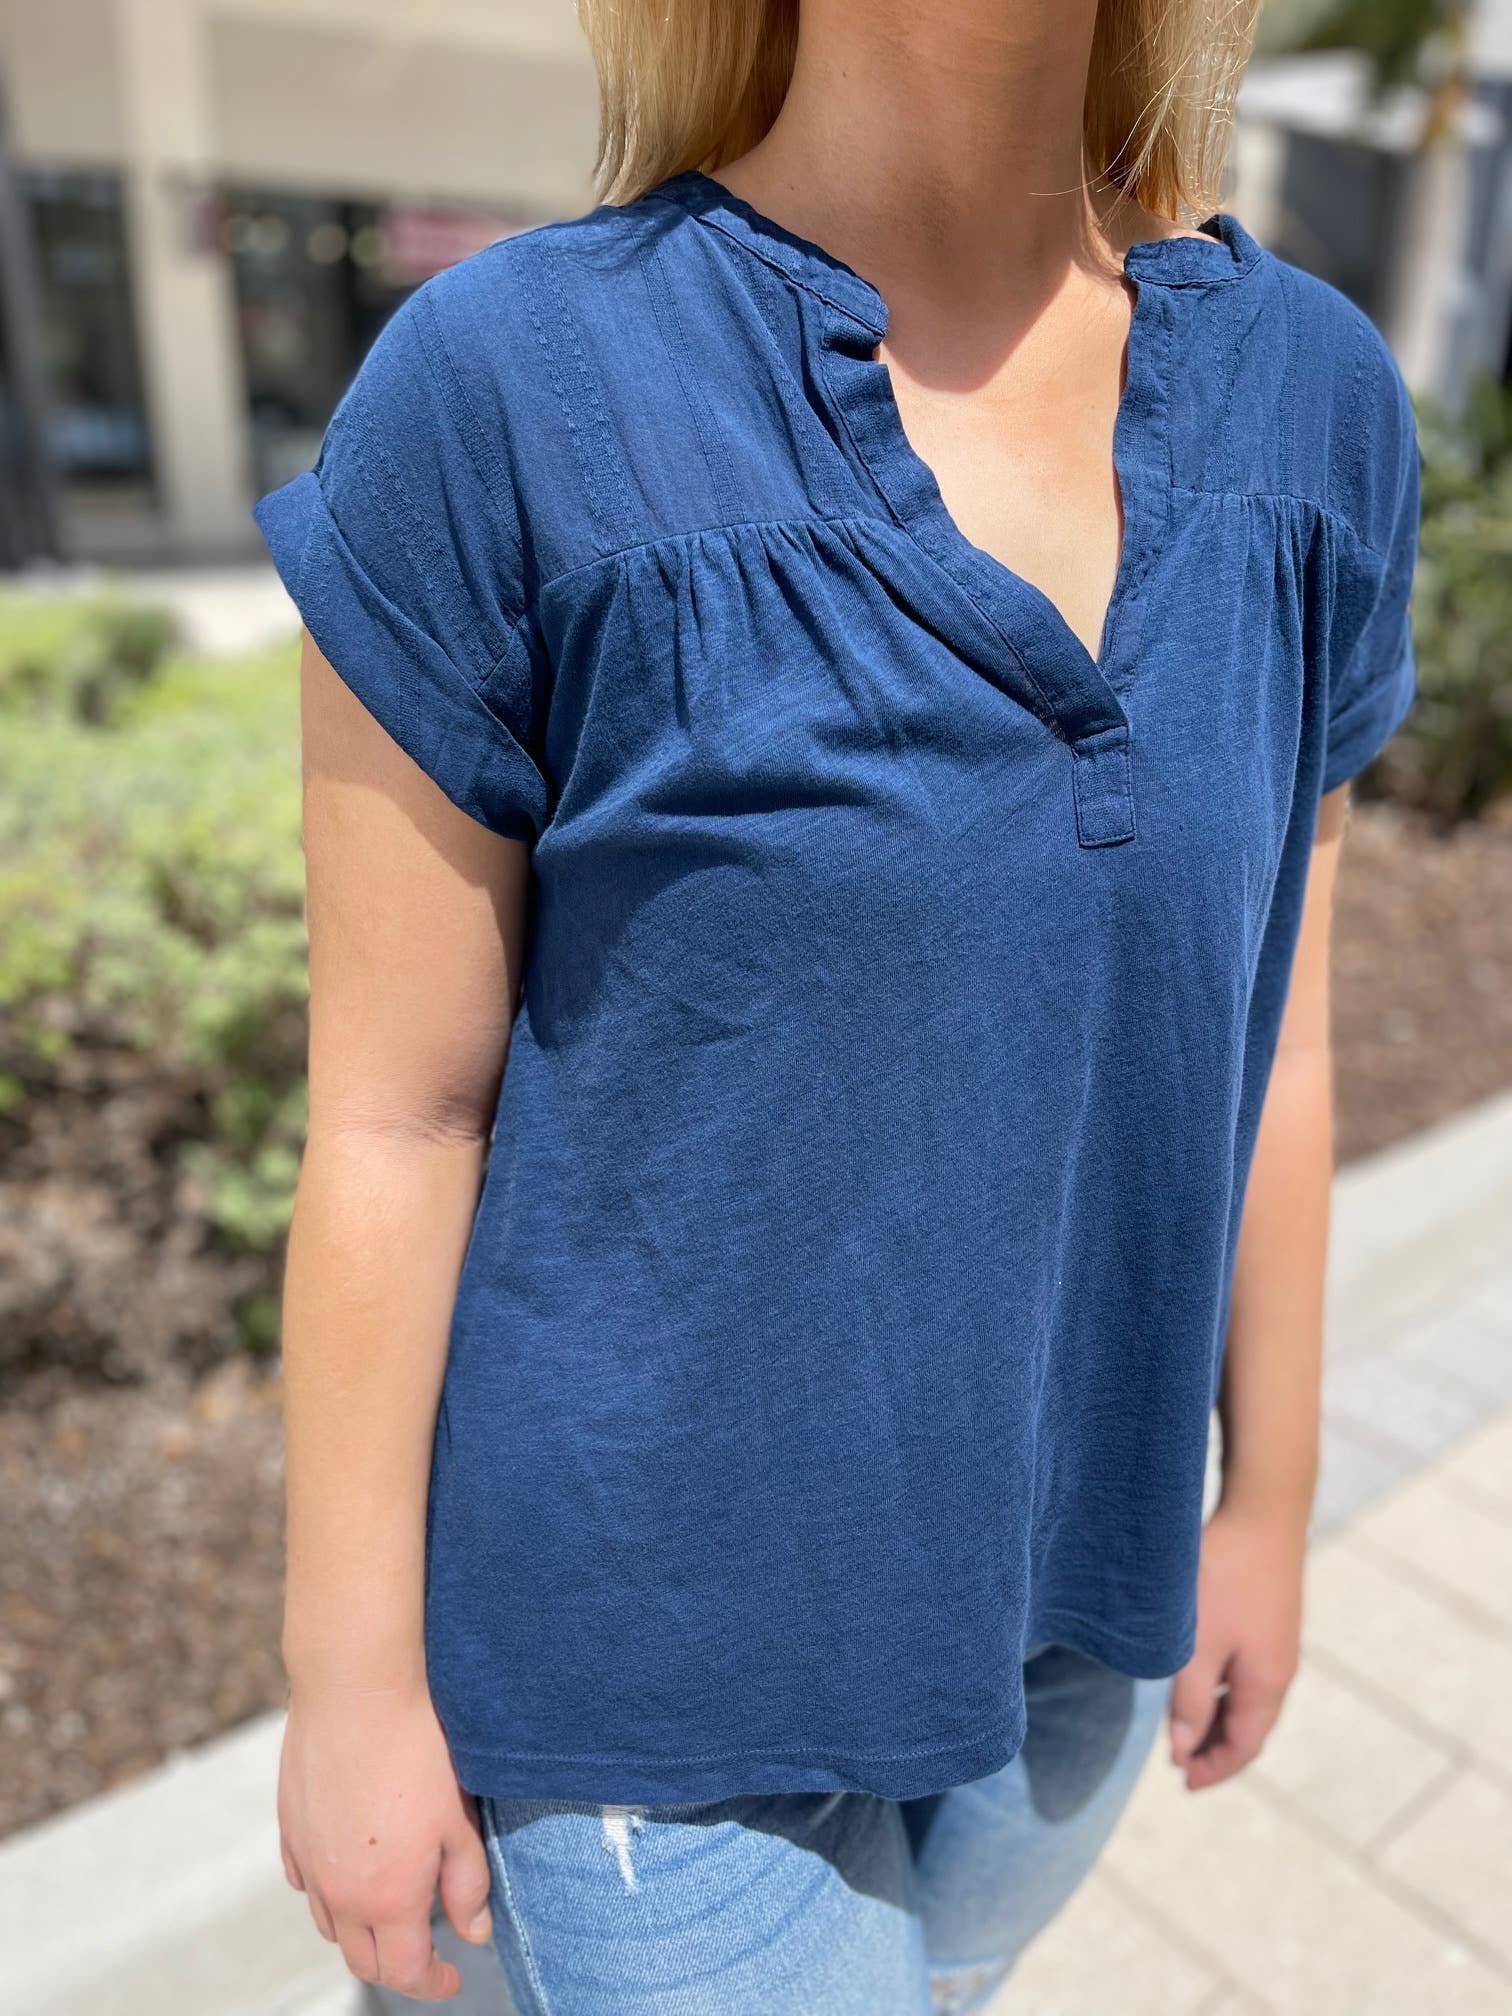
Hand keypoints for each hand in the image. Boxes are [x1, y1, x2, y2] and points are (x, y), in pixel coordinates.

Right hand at [278, 1676, 492, 2000]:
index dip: (434, 1983)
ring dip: (359, 1930)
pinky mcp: (289, 1827)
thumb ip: (467, 1885)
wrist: (355, 1689)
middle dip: (395, 1966)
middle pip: (362, 1959)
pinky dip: (326, 1891)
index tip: (452, 1975)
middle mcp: (338, 1892)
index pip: (406, 1972)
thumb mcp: (457, 1822)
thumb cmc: (416, 1749)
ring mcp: (307, 1861)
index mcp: (387, 1898)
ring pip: (328, 1923)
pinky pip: (303, 1881)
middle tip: (425, 1951)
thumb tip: (473, 1933)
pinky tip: (345, 1870)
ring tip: (388, 1910)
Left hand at [1168, 1500, 1304, 1790]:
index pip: (1243, 1747)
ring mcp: (1279, 1643)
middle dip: (1214, 1748)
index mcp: (1267, 1685)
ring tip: (1183, 1724)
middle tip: (1179, 1760)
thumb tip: (1182, 1750)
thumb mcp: (1197, 1644)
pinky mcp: (1272, 1618)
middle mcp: (1280, 1670)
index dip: (1213, 1769)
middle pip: (1249, 1727)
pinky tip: (1199, 1676)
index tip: (1184, 1782)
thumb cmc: (1226, 1576)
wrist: (1263, 1510)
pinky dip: (1223, 1687)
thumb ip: (1188, 1700)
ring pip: (1247, 1698)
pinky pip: (1249, 1671)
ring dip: (1217, 1716)